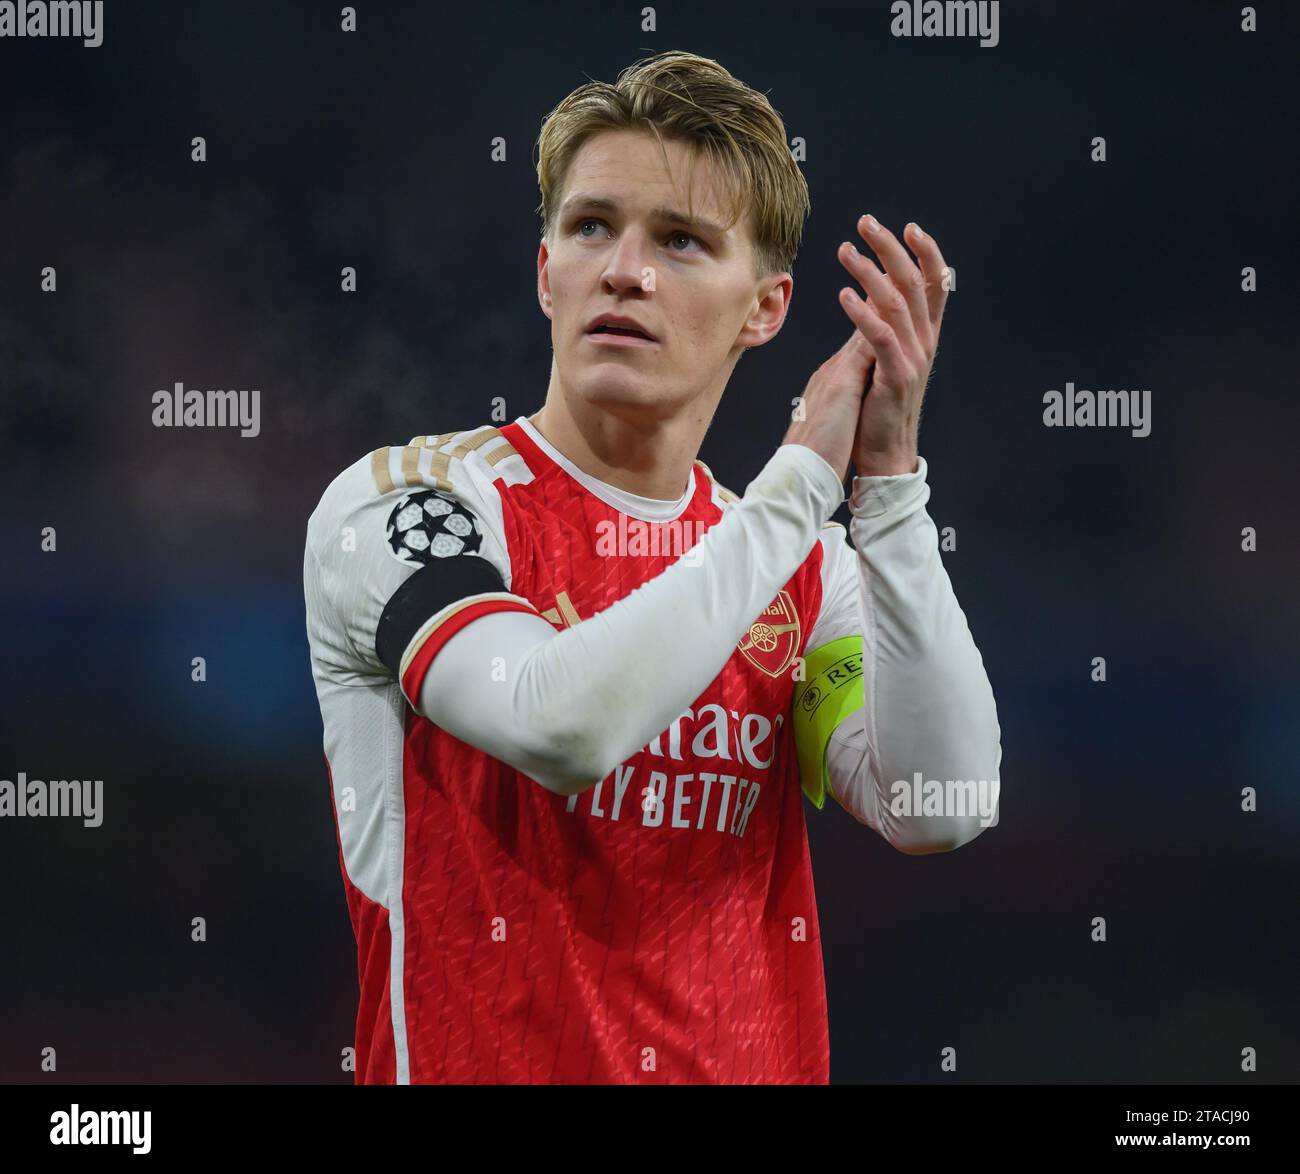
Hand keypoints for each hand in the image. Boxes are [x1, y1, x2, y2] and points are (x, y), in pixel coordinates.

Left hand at [837, 215, 949, 475]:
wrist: (885, 454)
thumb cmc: (878, 408)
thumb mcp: (883, 360)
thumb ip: (882, 329)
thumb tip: (871, 298)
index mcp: (925, 335)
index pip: (934, 284)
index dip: (926, 253)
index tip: (908, 227)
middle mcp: (925, 342)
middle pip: (914, 282)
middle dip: (891, 248)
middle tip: (866, 222)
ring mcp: (913, 359)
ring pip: (897, 303)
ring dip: (870, 273)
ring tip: (845, 251)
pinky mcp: (895, 377)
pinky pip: (881, 337)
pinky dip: (863, 313)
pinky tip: (844, 296)